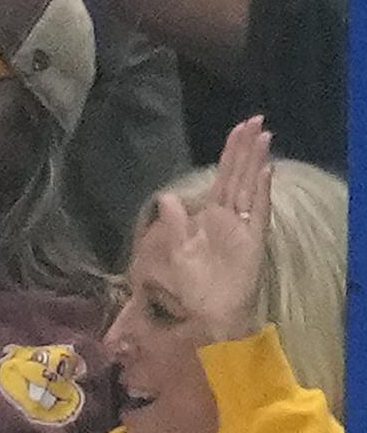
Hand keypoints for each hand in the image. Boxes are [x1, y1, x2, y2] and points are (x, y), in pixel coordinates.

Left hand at [138, 116, 273, 347]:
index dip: (230, 155)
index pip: (223, 178)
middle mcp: (231, 217)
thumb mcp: (177, 253)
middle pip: (240, 175)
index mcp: (212, 217)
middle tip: (255, 119)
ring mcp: (244, 227)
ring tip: (263, 134)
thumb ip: (175, 225)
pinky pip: (259, 211)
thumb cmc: (194, 288)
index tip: (237, 130)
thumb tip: (165, 198)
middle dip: (246, 148)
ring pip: (251, 186)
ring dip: (256, 162)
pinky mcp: (254, 240)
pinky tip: (266, 170)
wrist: (210, 314)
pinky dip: (262, 191)